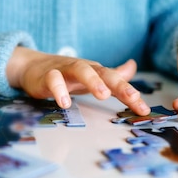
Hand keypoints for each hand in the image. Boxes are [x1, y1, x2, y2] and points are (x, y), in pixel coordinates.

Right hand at [6, 47, 150, 115]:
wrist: (33, 67)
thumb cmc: (67, 74)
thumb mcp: (92, 75)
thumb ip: (112, 75)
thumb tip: (133, 67)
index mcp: (96, 72)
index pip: (116, 81)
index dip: (131, 94)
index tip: (144, 111)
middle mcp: (83, 68)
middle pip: (103, 72)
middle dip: (118, 84)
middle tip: (131, 97)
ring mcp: (65, 70)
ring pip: (80, 69)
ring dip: (93, 81)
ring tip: (103, 95)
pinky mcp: (46, 76)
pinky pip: (53, 79)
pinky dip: (59, 89)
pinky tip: (64, 103)